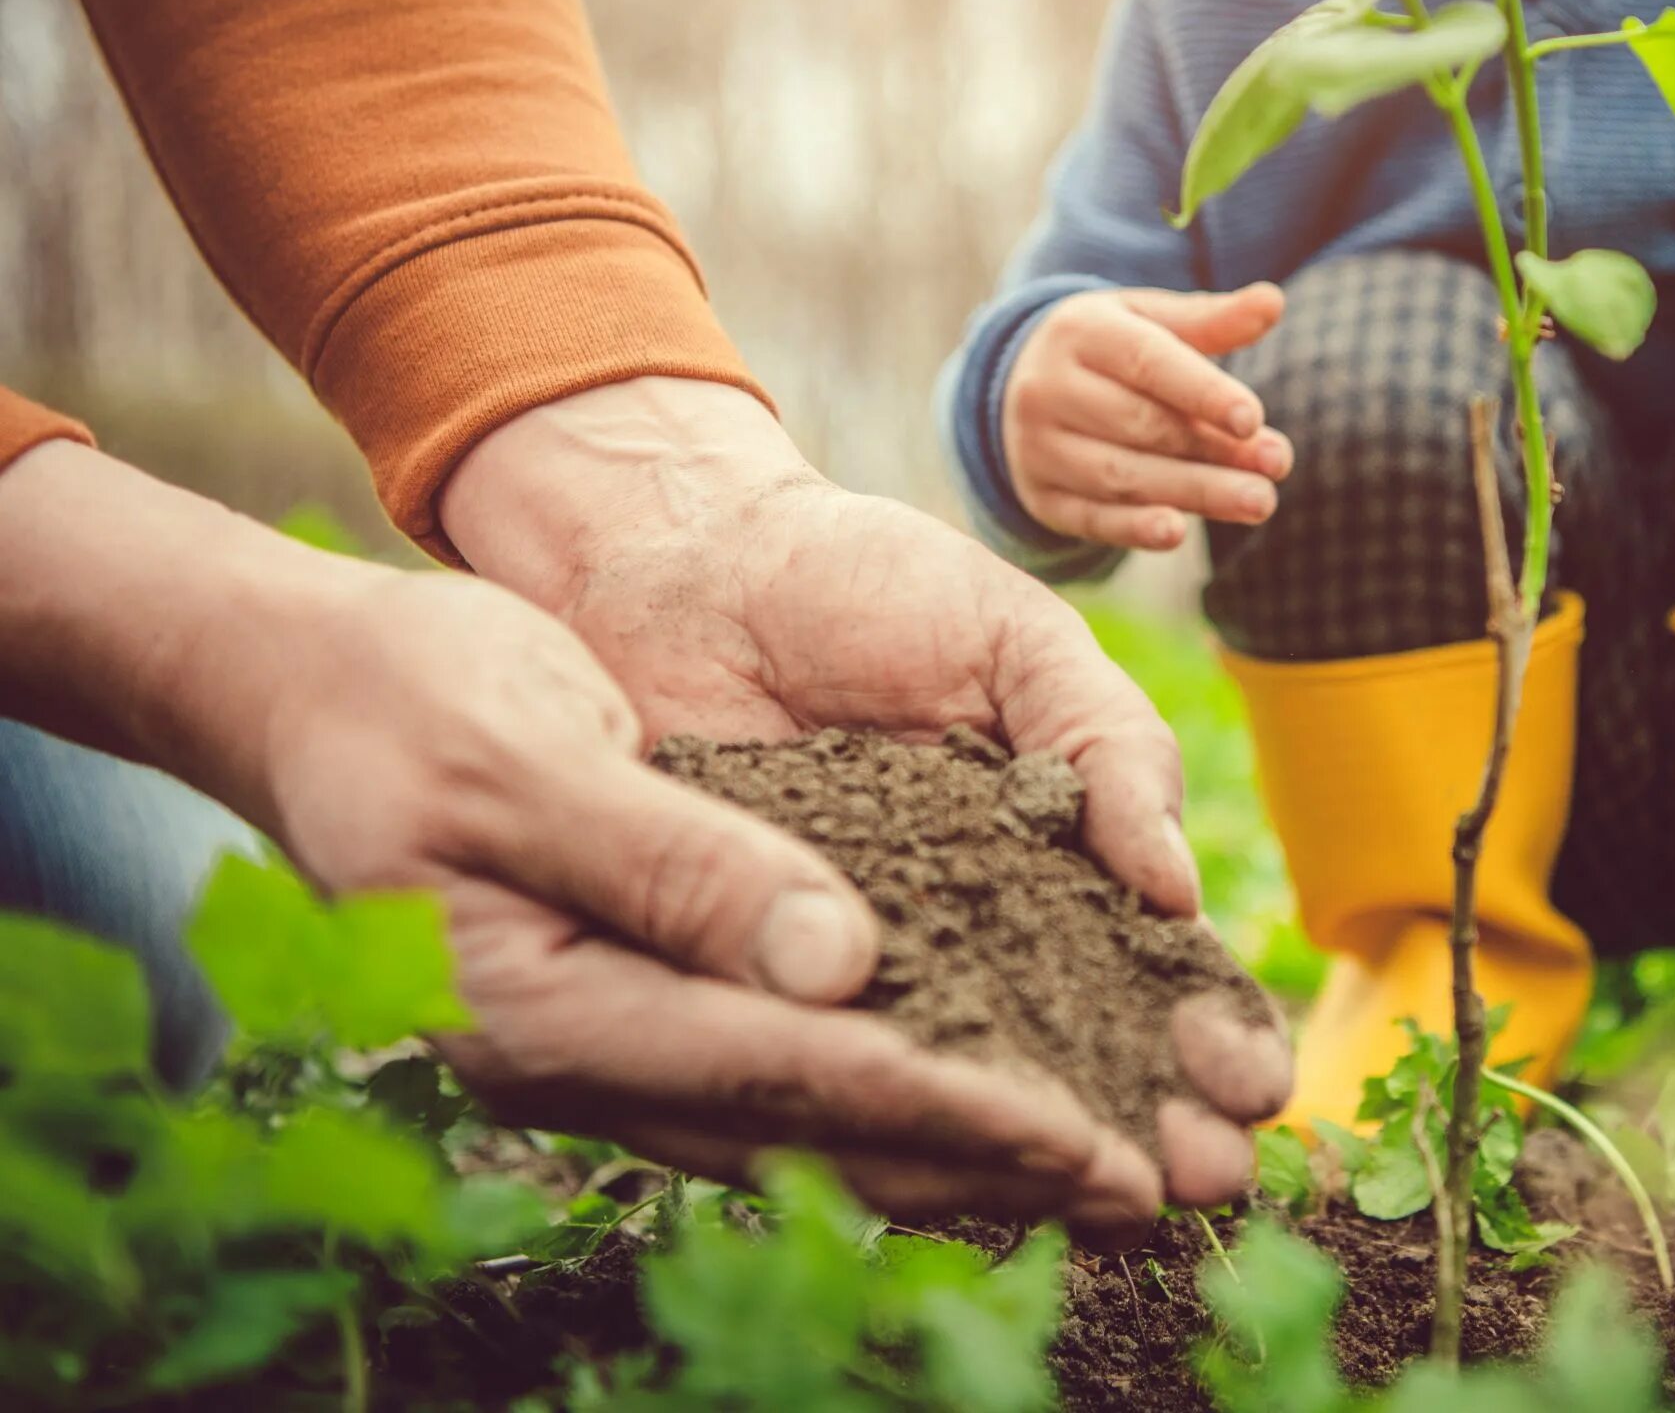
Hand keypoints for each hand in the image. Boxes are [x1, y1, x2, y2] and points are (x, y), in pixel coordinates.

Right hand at [0, 441, 1177, 1234]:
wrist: (319, 695)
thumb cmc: (409, 701)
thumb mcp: (527, 757)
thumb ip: (674, 864)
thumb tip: (838, 967)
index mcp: (549, 1014)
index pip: (787, 1075)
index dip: (947, 1107)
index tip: (1084, 1136)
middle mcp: (593, 1059)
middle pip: (824, 1132)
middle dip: (992, 1165)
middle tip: (1143, 1191)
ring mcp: (619, 1045)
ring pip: (820, 1122)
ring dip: (968, 1150)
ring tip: (1108, 1174)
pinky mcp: (649, 1005)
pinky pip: (797, 1074)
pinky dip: (906, 1091)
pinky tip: (1000, 1098)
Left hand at [439, 377, 1292, 1205]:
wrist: (681, 560)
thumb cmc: (864, 582)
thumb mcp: (1015, 641)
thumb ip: (1107, 747)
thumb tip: (1176, 893)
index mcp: (1056, 853)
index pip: (1151, 965)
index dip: (1208, 1028)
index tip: (1255, 1083)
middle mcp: (970, 934)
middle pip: (1079, 1055)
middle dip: (1151, 1122)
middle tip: (1206, 1179)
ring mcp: (863, 970)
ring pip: (966, 1086)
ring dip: (1043, 1152)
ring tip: (1114, 1206)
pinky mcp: (755, 985)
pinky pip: (825, 1067)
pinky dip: (882, 1123)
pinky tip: (943, 1169)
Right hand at [1002, 285, 1294, 550]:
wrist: (1019, 386)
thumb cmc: (1108, 349)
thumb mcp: (1148, 321)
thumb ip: (1211, 320)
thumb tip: (1273, 302)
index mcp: (1080, 333)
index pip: (1147, 363)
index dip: (1203, 392)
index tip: (1253, 419)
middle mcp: (1049, 389)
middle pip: (1141, 426)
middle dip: (1214, 449)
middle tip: (1277, 467)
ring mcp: (1038, 447)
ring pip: (1121, 475)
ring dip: (1194, 493)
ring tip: (1258, 502)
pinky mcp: (1041, 496)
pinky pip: (1090, 518)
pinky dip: (1133, 528)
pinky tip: (1177, 533)